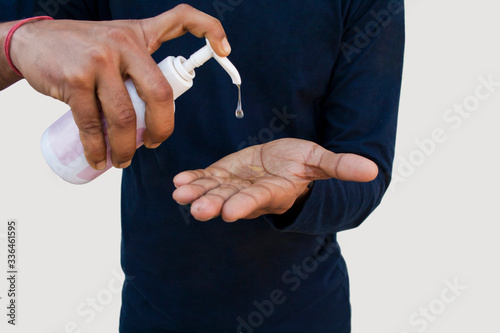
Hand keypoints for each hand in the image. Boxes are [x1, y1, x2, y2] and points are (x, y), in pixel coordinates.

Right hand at [8, 4, 230, 168]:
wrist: (33, 42)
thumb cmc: (82, 48)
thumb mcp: (117, 41)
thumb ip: (140, 65)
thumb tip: (156, 110)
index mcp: (139, 34)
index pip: (181, 19)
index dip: (209, 30)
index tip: (226, 51)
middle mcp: (123, 43)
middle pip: (159, 93)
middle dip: (162, 129)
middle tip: (155, 145)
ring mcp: (99, 61)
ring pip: (125, 117)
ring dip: (126, 148)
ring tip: (122, 161)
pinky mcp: (75, 79)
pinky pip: (93, 125)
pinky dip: (97, 149)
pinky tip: (99, 159)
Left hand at [173, 138, 378, 221]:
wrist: (284, 163)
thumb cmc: (303, 164)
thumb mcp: (321, 161)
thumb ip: (340, 167)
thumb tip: (373, 171)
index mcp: (275, 191)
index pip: (260, 198)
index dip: (246, 204)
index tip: (231, 211)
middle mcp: (251, 193)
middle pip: (231, 200)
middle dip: (214, 205)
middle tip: (197, 210)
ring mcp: (235, 185)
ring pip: (214, 191)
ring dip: (197, 193)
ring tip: (180, 193)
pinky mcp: (224, 174)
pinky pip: (206, 179)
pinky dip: (193, 180)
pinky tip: (179, 181)